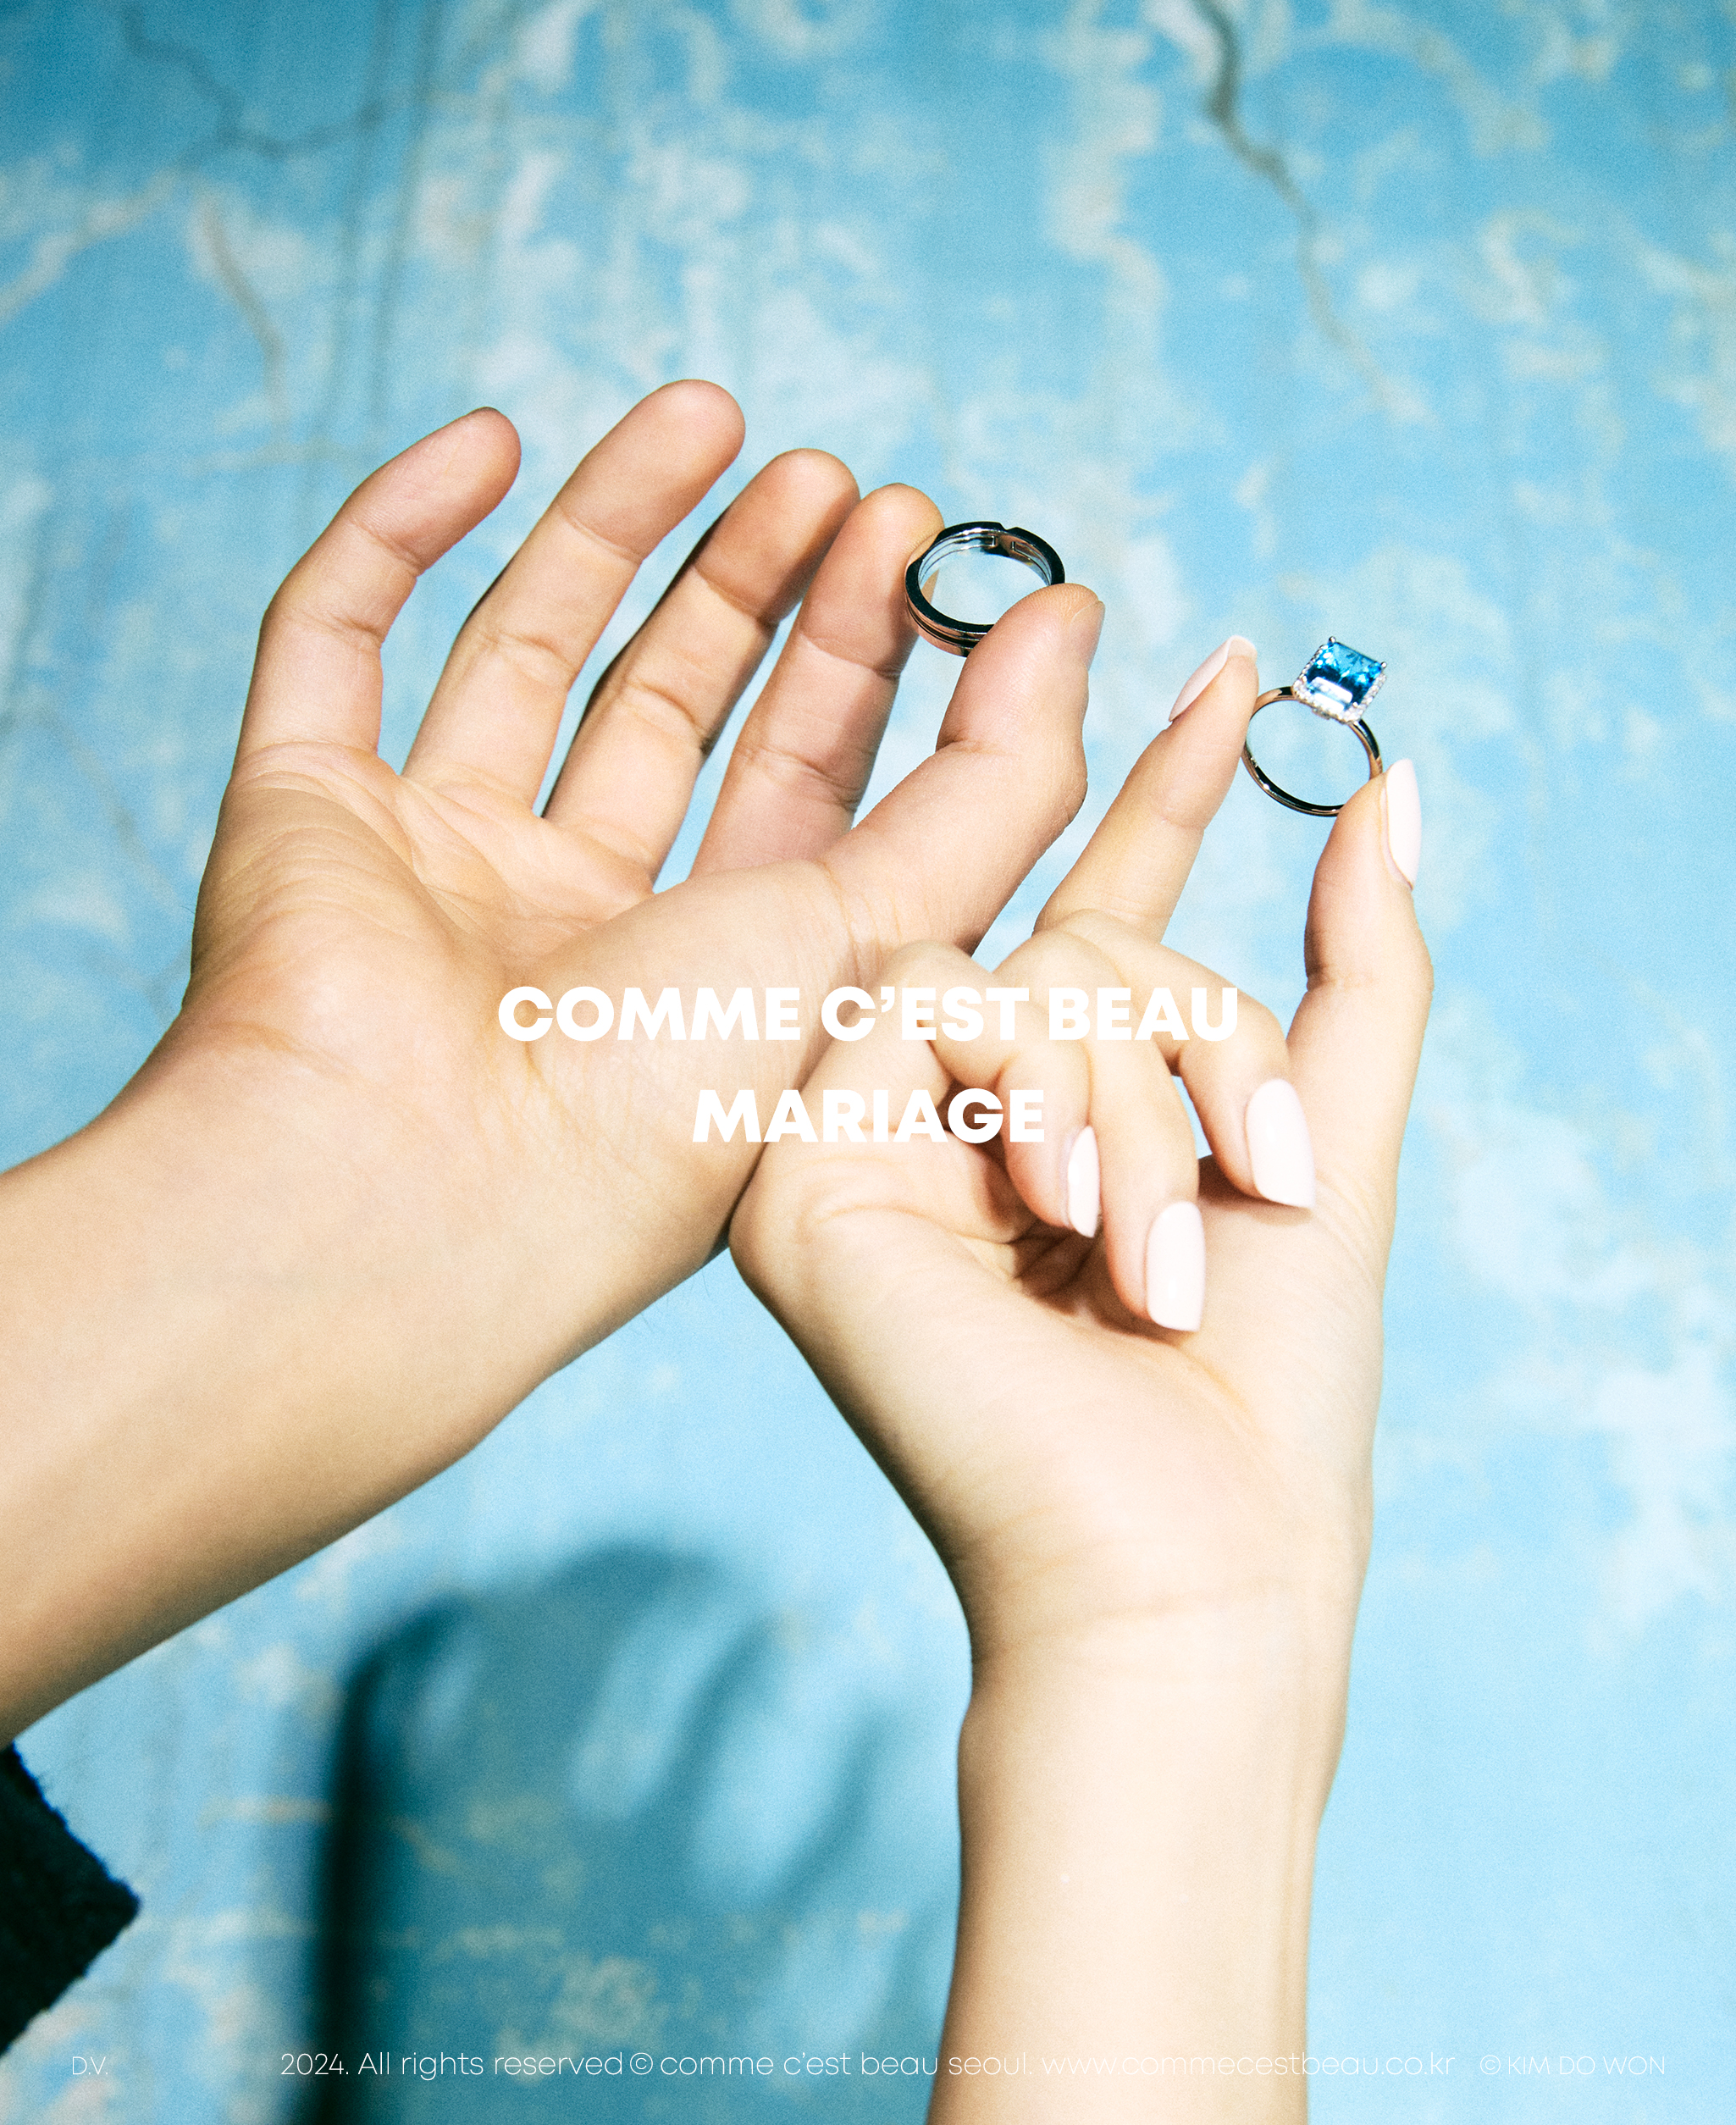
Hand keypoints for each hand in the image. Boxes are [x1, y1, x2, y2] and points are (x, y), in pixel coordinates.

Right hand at [0, 381, 1100, 1735]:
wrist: (428, 1189)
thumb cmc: (668, 1100)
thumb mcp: (887, 931)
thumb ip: (999, 780)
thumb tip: (1078, 610)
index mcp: (714, 973)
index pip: (802, 779)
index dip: (864, 654)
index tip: (920, 533)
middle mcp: (579, 922)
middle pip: (673, 709)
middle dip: (759, 587)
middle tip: (834, 473)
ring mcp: (435, 862)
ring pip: (522, 654)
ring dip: (616, 532)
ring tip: (715, 413)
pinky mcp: (302, 813)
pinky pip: (330, 641)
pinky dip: (397, 534)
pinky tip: (493, 437)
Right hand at [730, 647, 1430, 2110]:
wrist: (1177, 1558)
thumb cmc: (1265, 1392)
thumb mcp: (1331, 1137)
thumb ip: (1357, 964)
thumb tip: (1392, 779)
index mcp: (1071, 1114)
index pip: (1104, 911)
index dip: (1171, 791)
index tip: (1235, 670)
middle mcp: (957, 1117)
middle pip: (1086, 934)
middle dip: (1204, 1035)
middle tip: (1266, 1183)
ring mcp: (871, 1140)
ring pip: (1020, 958)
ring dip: (1138, 1086)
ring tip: (1159, 1256)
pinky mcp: (800, 1172)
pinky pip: (928, 993)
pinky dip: (1038, 1080)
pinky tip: (1060, 1202)